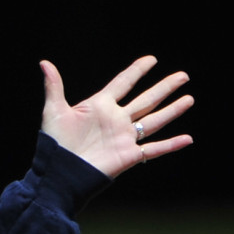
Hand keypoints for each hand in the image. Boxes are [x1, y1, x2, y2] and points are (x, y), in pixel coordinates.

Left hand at [40, 55, 193, 179]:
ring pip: (154, 120)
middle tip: (183, 75)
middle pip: (146, 99)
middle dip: (165, 87)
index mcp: (100, 106)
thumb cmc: (55, 144)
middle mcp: (116, 120)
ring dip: (172, 110)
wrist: (59, 174)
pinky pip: (154, 149)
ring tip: (189, 99)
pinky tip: (188, 138)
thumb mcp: (54, 111)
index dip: (137, 71)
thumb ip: (54, 87)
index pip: (123, 83)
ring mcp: (124, 138)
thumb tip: (44, 63)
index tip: (152, 60)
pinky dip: (171, 145)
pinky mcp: (128, 156)